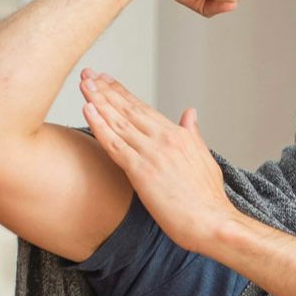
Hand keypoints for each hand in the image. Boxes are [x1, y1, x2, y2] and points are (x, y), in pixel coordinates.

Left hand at [81, 70, 231, 253]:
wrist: (211, 221)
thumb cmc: (209, 199)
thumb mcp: (205, 159)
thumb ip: (193, 135)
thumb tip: (190, 114)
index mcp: (179, 135)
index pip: (143, 108)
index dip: (122, 93)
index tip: (106, 80)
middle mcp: (164, 138)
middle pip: (127, 109)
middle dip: (105, 90)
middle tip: (88, 74)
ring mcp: (151, 153)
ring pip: (118, 122)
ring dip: (98, 101)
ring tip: (83, 84)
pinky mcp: (141, 171)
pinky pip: (114, 144)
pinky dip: (99, 125)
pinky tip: (87, 109)